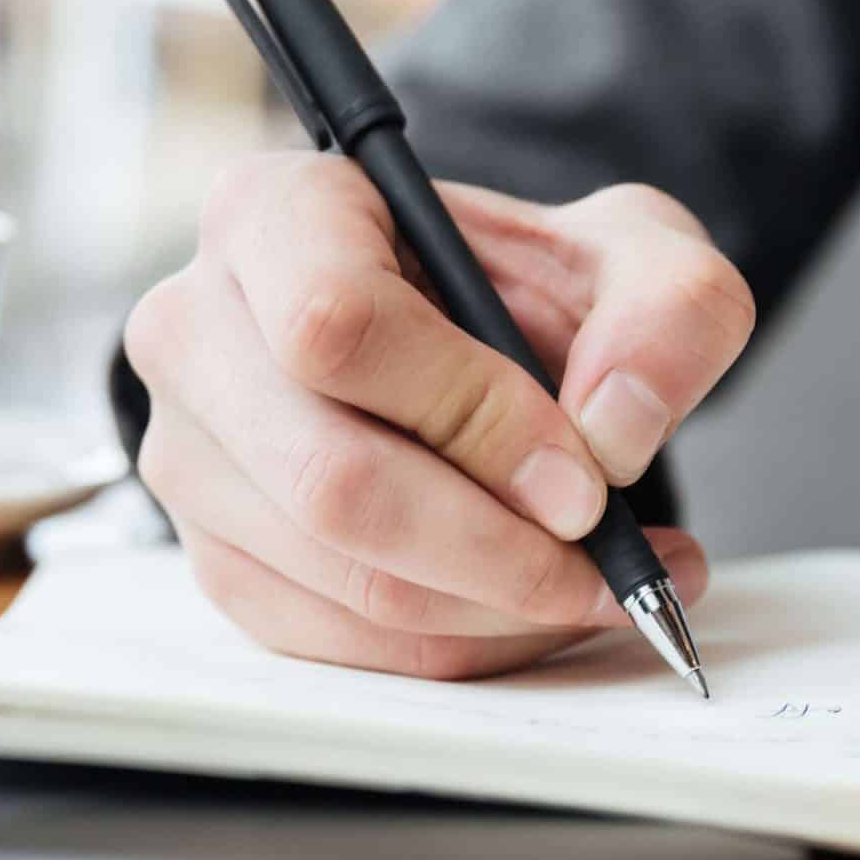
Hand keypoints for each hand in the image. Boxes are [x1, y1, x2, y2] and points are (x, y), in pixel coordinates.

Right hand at [125, 153, 753, 678]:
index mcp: (273, 213)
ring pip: (340, 577)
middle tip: (607, 563)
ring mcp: (189, 455)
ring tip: (603, 586)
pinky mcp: (217, 557)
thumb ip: (669, 310)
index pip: (338, 327)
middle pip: (331, 478)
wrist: (480, 345)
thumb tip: (614, 429)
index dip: (470, 417)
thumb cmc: (531, 289)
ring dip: (496, 610)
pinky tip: (534, 608)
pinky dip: (457, 646)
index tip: (582, 477)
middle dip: (496, 547)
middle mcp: (196, 330)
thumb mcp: (638, 256)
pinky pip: (335, 642)